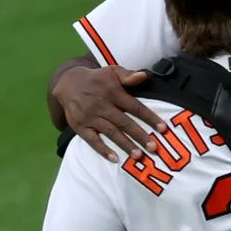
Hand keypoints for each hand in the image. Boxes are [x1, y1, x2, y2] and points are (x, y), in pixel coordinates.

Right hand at [52, 65, 168, 162]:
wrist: (68, 83)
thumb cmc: (97, 79)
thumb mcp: (112, 71)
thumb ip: (128, 75)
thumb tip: (144, 76)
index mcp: (113, 93)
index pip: (135, 107)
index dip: (149, 118)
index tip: (162, 129)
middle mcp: (103, 106)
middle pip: (124, 123)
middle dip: (140, 136)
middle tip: (153, 148)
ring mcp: (91, 117)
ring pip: (111, 133)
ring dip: (125, 145)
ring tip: (138, 156)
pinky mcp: (80, 126)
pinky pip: (92, 140)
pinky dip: (103, 150)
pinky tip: (114, 159)